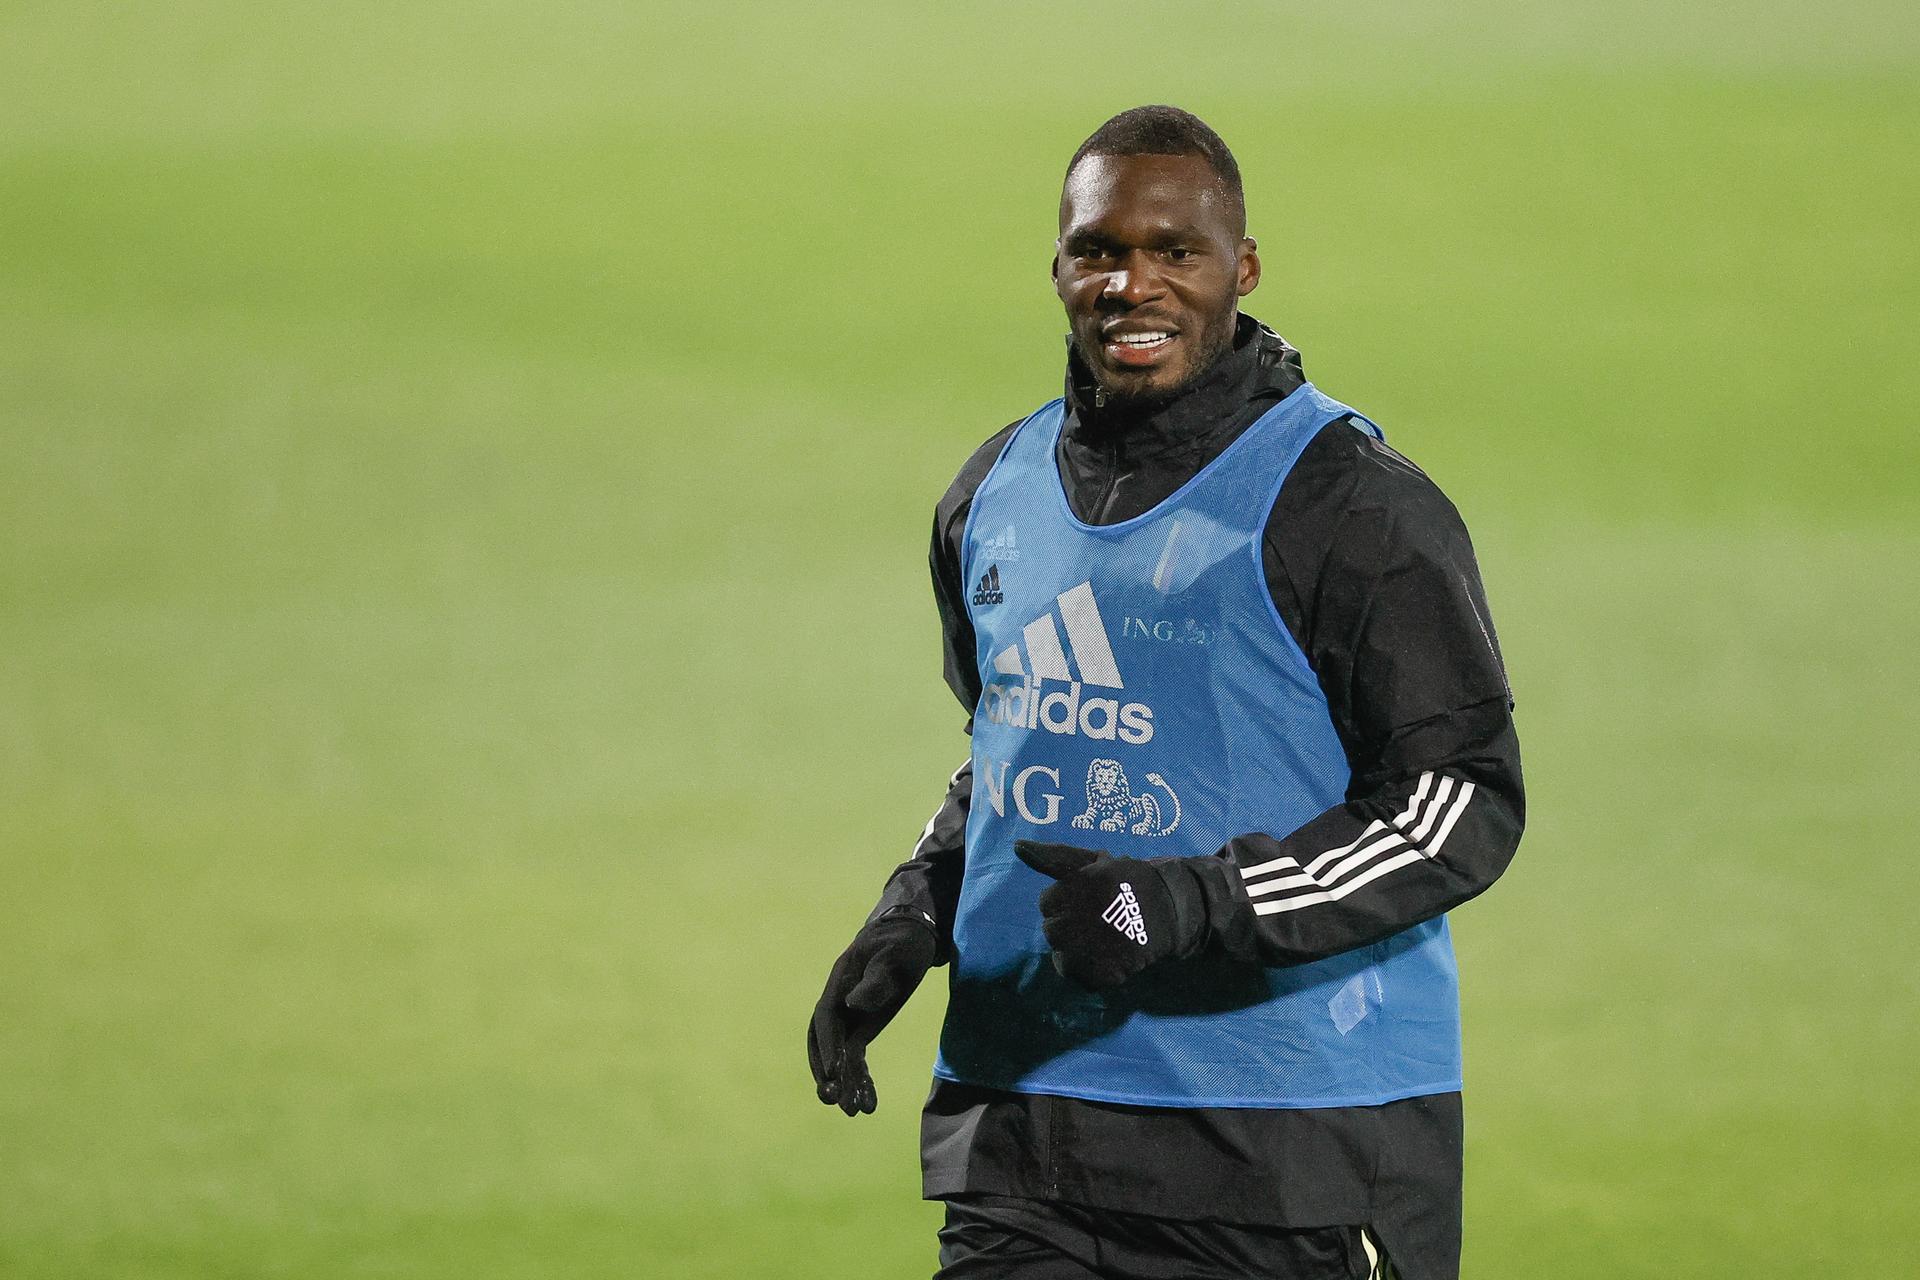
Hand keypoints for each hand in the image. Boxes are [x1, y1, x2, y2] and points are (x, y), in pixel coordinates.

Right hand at [807, 913, 937, 1114]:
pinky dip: (860, 1080)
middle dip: (826, 1072)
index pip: (826, 1018)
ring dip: (842, 1083)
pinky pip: (855, 1059)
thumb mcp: (895, 954)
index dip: (827, 1046)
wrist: (910, 937)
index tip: (834, 1072)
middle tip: (833, 1100)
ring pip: (837, 1056)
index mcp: (839, 982)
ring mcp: (848, 1017)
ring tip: (852, 1112)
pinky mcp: (862, 1028)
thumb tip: (853, 1004)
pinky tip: (868, 1104)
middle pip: (822, 1042)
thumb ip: (876, 979)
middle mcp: (837, 1003)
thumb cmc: (902, 942)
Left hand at [1014, 840, 1184, 988]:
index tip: (1088, 899)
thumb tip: (1017, 846)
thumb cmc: (1128, 881)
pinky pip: (1076, 976)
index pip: (1046, 902)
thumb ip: (1053, 856)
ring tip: (1100, 939)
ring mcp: (1086, 950)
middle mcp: (1073, 920)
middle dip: (1069, 925)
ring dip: (1075, 948)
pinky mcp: (1100, 973)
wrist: (1171, 910)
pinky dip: (1087, 970)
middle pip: (1050, 930)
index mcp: (1072, 889)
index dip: (1066, 900)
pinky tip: (1105, 956)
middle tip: (1097, 920)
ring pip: (1060, 955)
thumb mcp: (1092, 861)